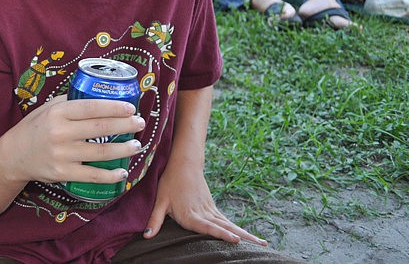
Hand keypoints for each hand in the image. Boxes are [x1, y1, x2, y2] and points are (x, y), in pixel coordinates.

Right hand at [5, 95, 144, 184]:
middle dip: (125, 125)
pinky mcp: (62, 173)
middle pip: (100, 128)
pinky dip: (110, 175)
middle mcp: (60, 132)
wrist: (13, 155)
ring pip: (100, 152)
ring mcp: (62, 154)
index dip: (114, 107)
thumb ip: (70, 101)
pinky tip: (122, 172)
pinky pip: (92, 176)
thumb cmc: (35, 128)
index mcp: (58, 113)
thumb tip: (98, 93)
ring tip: (137, 145)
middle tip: (140, 123)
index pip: (92, 108)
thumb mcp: (48, 108)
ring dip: (123, 149)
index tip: (131, 107)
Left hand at [143, 160, 266, 245]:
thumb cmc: (170, 182)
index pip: (208, 227)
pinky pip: (227, 222)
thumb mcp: (160, 201)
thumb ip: (155, 220)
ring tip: (262, 243)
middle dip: (242, 237)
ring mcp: (211, 211)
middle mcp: (204, 214)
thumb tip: (146, 236)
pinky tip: (250, 238)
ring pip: (230, 225)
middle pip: (225, 227)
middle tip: (259, 245)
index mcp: (191, 215)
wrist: (183, 164)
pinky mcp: (213, 209)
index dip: (221, 234)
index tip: (235, 239)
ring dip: (246, 234)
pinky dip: (239, 230)